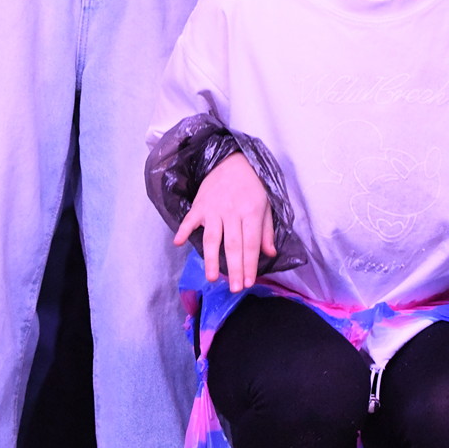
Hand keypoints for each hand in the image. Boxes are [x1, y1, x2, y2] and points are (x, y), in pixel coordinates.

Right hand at [174, 151, 275, 290]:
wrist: (234, 159)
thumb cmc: (253, 185)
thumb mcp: (266, 204)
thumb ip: (266, 230)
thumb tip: (270, 253)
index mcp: (251, 212)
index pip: (250, 243)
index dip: (249, 264)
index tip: (248, 283)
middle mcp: (232, 212)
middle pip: (233, 244)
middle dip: (234, 268)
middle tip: (235, 288)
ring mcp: (214, 208)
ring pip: (212, 237)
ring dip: (211, 258)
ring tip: (212, 277)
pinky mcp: (200, 204)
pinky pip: (190, 219)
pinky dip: (183, 230)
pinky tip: (178, 243)